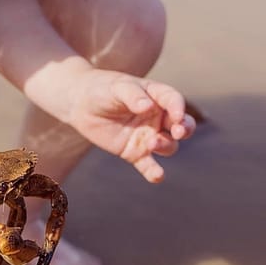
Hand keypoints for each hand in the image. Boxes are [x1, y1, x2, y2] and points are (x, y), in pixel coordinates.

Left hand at [67, 69, 194, 182]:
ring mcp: (147, 136)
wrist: (80, 104)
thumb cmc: (101, 89)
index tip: (177, 115)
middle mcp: (156, 117)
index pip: (174, 100)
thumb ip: (132, 95)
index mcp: (156, 96)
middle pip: (181, 125)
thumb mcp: (116, 87)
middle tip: (178, 132)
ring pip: (168, 145)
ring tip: (151, 143)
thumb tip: (148, 107)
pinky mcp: (134, 152)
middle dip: (185, 129)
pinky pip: (148, 165)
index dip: (178, 108)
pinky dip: (154, 172)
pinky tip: (157, 177)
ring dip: (165, 146)